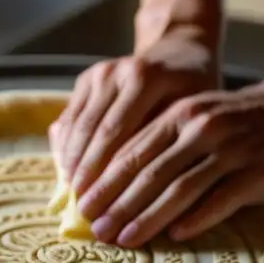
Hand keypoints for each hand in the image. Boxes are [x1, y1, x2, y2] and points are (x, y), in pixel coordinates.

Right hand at [48, 28, 217, 194]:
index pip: (119, 135)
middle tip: (86, 212)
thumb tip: (158, 204)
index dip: (108, 175)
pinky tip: (68, 176)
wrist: (179, 50)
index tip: (107, 208)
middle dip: (87, 176)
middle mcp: (119, 71)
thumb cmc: (196, 93)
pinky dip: (67, 149)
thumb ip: (176, 150)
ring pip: (77, 127)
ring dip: (72, 165)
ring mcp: (99, 73)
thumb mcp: (197, 115)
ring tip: (74, 199)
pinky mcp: (86, 79)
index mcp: (148, 79)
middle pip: (95, 133)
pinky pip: (70, 119)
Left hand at [76, 81, 263, 247]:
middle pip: (149, 171)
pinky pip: (222, 198)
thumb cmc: (244, 122)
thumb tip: (116, 180)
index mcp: (181, 113)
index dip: (104, 181)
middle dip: (117, 204)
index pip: (132, 150)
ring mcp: (232, 149)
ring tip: (125, 240)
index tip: (80, 207)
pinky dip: (197, 218)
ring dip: (148, 217)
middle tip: (95, 230)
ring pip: (180, 187)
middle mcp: (202, 128)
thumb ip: (163, 141)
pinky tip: (176, 236)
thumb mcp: (199, 117)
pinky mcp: (259, 171)